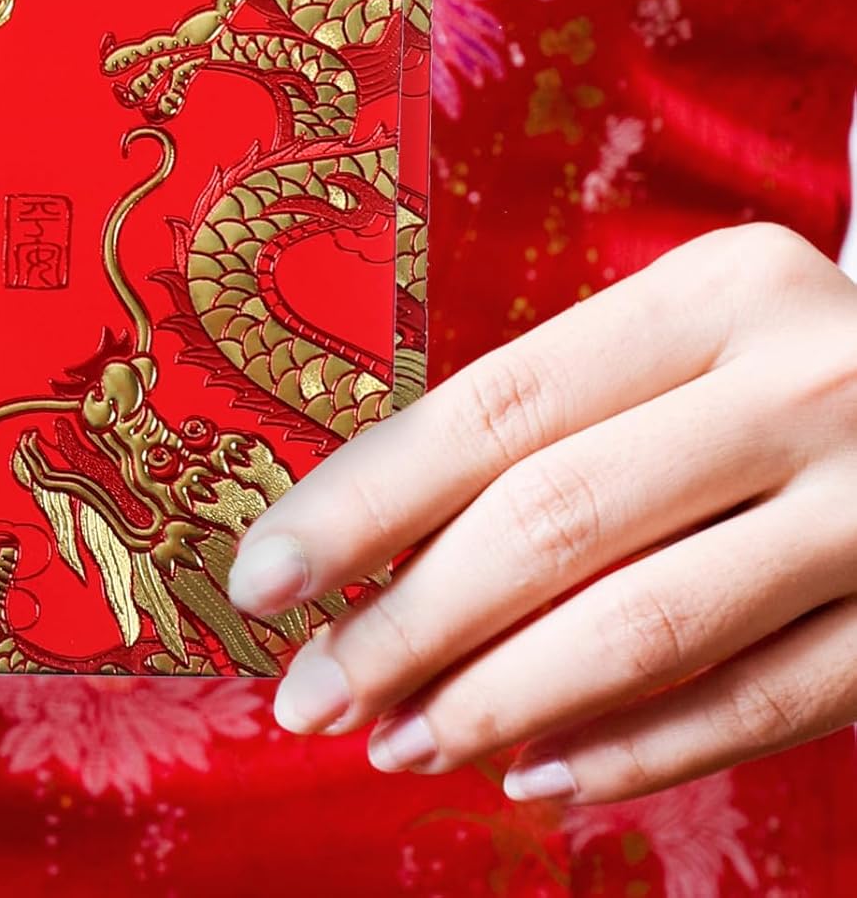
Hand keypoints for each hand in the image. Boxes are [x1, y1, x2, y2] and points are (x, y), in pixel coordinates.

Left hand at [227, 222, 856, 804]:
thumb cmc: (779, 371)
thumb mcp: (683, 345)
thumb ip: (553, 423)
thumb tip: (370, 547)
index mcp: (716, 293)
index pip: (495, 408)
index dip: (364, 501)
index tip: (261, 579)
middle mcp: (802, 385)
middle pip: (554, 520)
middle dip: (407, 624)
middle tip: (310, 695)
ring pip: (646, 626)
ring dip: (496, 701)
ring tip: (394, 743)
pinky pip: (759, 708)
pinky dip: (632, 750)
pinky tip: (531, 772)